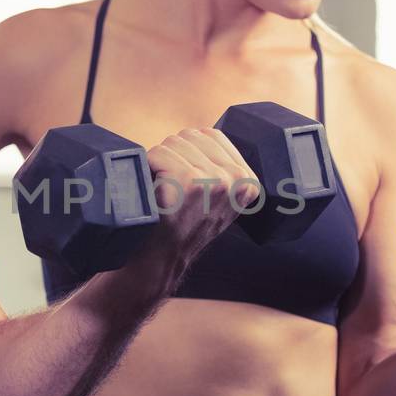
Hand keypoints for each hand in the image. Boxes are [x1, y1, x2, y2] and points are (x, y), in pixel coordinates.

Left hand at [144, 128, 260, 264]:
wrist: (162, 260)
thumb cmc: (184, 227)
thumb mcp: (219, 202)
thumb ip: (222, 170)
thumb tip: (203, 135)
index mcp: (248, 181)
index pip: (211, 136)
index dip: (187, 151)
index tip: (182, 179)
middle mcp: (237, 179)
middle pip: (190, 136)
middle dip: (172, 156)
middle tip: (169, 188)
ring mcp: (215, 179)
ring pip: (173, 143)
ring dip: (159, 162)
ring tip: (162, 190)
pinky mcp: (190, 181)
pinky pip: (158, 154)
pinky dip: (147, 168)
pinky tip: (152, 191)